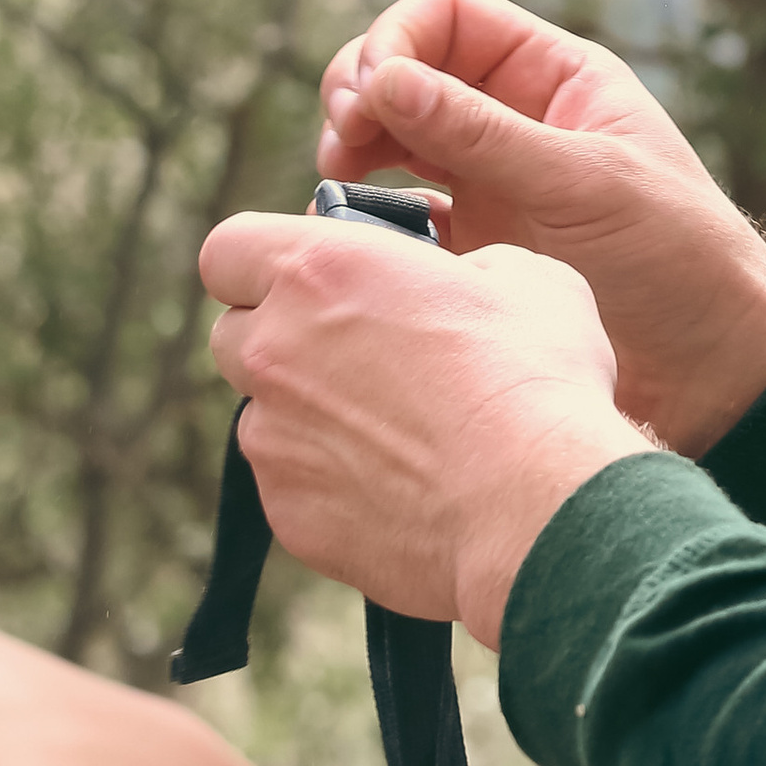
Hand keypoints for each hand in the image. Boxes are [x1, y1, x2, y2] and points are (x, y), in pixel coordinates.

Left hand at [199, 209, 647, 643]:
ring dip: (310, 415)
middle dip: (280, 338)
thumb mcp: (523, 276)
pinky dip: (334, 482)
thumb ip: (459, 266)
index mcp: (319, 272)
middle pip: (233, 335)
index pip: (227, 249)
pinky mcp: (288, 515)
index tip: (304, 277)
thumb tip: (456, 283)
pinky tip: (406, 487)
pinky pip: (294, 486)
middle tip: (357, 352)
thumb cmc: (537, 380)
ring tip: (399, 433)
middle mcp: (274, 351)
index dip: (261, 261)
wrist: (538, 508)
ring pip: (266, 416)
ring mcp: (273, 440)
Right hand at [315, 0, 765, 452]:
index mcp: (556, 80)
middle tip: (341, 142)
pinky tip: (356, 238)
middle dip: (361, 92)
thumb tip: (384, 80)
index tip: (372, 91)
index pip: (449, 19)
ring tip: (335, 184)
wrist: (715, 370)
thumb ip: (480, 135)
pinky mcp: (476, 251)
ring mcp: (491, 186)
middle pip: (406, 71)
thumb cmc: (678, 260)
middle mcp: (516, 123)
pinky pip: (401, 216)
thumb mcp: (581, 185)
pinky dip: (368, 217)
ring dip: (354, 150)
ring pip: (394, 141)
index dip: (397, 39)